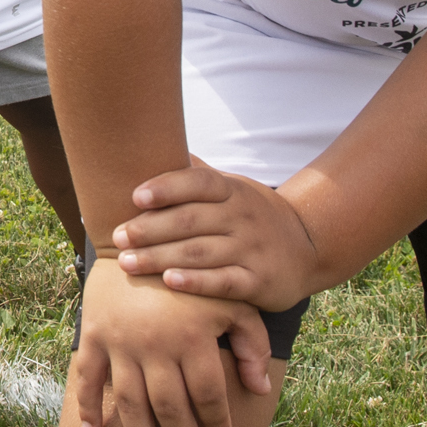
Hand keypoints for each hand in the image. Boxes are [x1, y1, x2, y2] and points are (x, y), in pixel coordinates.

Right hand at [69, 266, 274, 426]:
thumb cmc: (193, 274)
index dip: (217, 421)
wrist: (139, 237)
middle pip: (170, 408)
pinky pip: (87, 380)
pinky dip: (87, 409)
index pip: (208, 395)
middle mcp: (154, 344)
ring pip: (131, 405)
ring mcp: (121, 343)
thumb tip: (259, 389)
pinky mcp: (94, 337)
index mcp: (191, 336)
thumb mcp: (232, 299)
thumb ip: (252, 342)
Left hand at [111, 164, 323, 311]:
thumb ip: (195, 174)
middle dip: (150, 229)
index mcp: (232, 190)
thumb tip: (149, 143)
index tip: (134, 196)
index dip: (167, 187)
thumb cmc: (252, 215)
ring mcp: (252, 249)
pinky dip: (196, 282)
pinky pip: (225, 282)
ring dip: (161, 257)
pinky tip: (170, 282)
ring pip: (201, 252)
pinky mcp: (259, 282)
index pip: (199, 182)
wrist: (309, 246)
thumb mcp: (232, 188)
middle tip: (117, 237)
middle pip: (191, 220)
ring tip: (127, 263)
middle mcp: (243, 217)